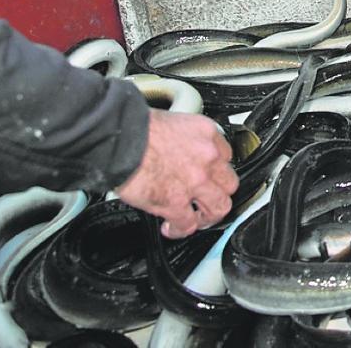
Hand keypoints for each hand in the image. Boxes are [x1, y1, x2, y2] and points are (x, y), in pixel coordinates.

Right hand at [115, 110, 236, 238]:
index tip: (208, 176)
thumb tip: (180, 152)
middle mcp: (207, 158)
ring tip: (196, 219)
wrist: (121, 138)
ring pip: (219, 207)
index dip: (216, 170)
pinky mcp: (175, 202)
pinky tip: (171, 228)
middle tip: (206, 200)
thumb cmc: (138, 128)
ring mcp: (195, 182)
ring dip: (207, 217)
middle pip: (229, 184)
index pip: (226, 156)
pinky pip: (187, 225)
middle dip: (218, 194)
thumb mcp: (174, 120)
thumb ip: (185, 139)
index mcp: (207, 134)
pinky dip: (179, 230)